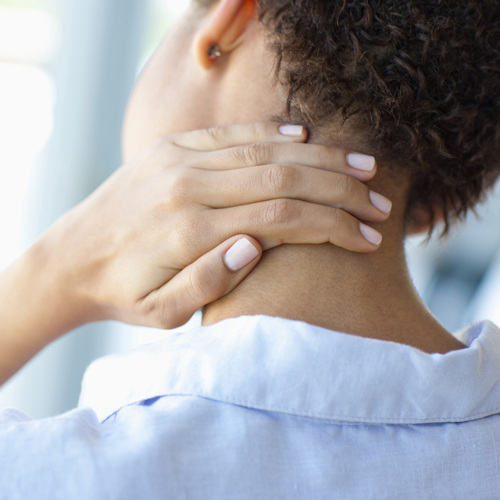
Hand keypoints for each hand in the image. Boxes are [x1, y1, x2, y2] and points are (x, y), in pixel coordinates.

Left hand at [0, 122, 389, 382]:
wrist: (71, 258)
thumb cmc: (122, 292)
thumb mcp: (160, 312)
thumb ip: (207, 282)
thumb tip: (256, 245)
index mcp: (190, 231)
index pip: (281, 217)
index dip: (331, 225)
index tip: (367, 237)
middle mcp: (188, 186)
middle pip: (282, 178)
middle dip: (339, 188)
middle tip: (378, 201)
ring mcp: (178, 160)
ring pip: (264, 150)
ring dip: (319, 157)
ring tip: (362, 166)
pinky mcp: (171, 148)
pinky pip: (232, 134)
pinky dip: (273, 133)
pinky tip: (306, 138)